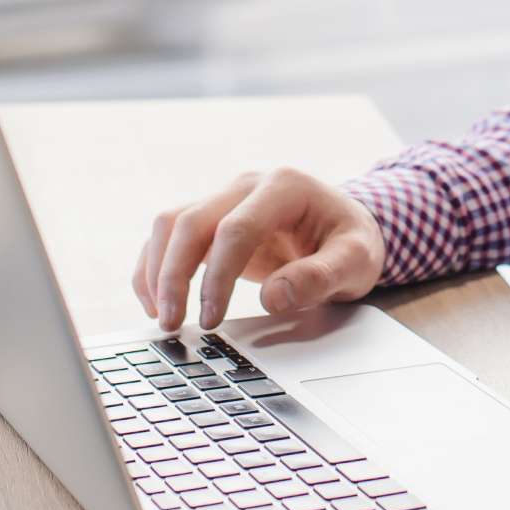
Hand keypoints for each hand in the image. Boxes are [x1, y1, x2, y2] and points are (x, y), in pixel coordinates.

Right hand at [133, 167, 387, 331]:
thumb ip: (321, 277)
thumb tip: (274, 298)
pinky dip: (153, 267)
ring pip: (170, 224)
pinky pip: (169, 236)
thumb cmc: (350, 242)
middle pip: (191, 221)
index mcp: (283, 187)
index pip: (236, 228)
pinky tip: (155, 304)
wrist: (344, 228)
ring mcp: (224, 198)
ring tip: (162, 317)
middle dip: (173, 275)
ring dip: (156, 270)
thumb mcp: (355, 261)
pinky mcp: (211, 219)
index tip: (211, 319)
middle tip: (172, 323)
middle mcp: (246, 185)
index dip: (218, 276)